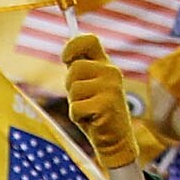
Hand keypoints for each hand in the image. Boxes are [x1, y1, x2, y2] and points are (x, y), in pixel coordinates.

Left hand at [63, 33, 138, 173]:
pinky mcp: (107, 104)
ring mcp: (111, 87)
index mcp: (105, 65)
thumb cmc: (95, 112)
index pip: (89, 40)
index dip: (72, 46)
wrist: (114, 139)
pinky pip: (76, 107)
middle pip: (75, 68)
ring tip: (88, 110)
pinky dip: (77, 117)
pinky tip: (91, 119)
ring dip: (74, 103)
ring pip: (74, 89)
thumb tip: (67, 52)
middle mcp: (111, 72)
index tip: (65, 59)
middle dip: (70, 86)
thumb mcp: (87, 87)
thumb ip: (79, 70)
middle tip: (82, 99)